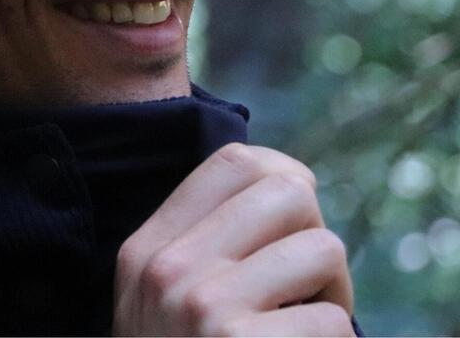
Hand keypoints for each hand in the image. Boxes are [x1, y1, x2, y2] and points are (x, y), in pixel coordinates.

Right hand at [113, 143, 353, 335]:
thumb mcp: (151, 304)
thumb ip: (193, 250)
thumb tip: (286, 187)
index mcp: (146, 247)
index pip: (233, 161)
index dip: (284, 174)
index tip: (298, 218)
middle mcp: (170, 267)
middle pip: (289, 192)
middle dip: (316, 237)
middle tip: (312, 289)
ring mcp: (205, 307)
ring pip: (322, 250)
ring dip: (334, 297)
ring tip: (309, 330)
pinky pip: (334, 322)